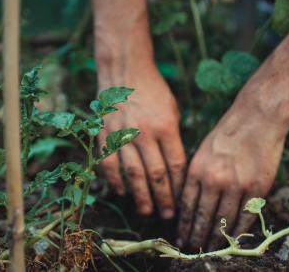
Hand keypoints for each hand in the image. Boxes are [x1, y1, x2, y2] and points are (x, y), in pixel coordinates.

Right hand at [98, 64, 185, 218]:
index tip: (182, 201)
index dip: (179, 187)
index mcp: (166, 127)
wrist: (125, 71)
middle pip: (156, 174)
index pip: (175, 165)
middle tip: (166, 216)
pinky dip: (115, 180)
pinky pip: (110, 163)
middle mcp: (145, 133)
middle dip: (163, 199)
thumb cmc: (154, 92)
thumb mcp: (172, 111)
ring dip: (140, 196)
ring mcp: (123, 134)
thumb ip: (174, 139)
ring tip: (147, 211)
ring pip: (133, 174)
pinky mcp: (106, 134)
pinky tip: (122, 192)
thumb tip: (175, 169)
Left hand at [176, 94, 288, 249]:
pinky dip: (239, 231)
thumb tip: (189, 203)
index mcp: (197, 170)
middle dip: (197, 237)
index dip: (184, 226)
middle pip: (203, 218)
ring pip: (224, 222)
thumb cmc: (227, 132)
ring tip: (211, 248)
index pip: (187, 207)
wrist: (257, 117)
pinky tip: (233, 239)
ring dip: (216, 239)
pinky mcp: (257, 188)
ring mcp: (237, 185)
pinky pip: (246, 217)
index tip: (181, 238)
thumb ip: (196, 176)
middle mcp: (214, 180)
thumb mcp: (202, 151)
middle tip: (194, 249)